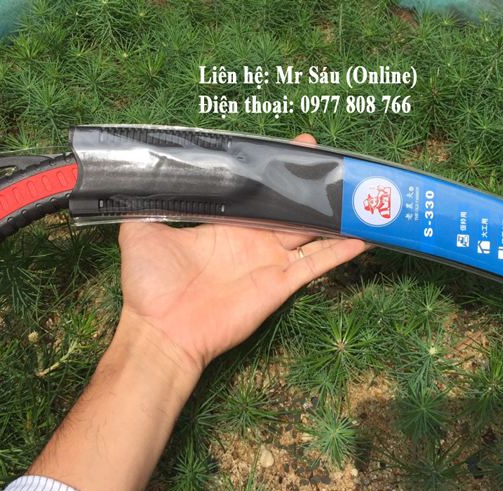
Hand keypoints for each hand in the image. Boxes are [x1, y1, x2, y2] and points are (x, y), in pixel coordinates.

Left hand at [117, 134, 365, 370]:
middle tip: (334, 163)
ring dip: (333, 216)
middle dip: (311, 187)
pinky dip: (339, 252)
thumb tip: (146, 170)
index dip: (277, 172)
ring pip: (310, 233)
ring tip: (358, 195)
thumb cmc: (149, 285)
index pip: (258, 193)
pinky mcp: (279, 284)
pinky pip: (315, 265)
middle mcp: (252, 241)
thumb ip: (149, 200)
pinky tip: (362, 236)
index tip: (296, 148)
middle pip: (291, 210)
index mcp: (225, 225)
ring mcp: (269, 262)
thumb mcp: (140, 230)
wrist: (160, 330)